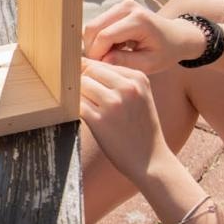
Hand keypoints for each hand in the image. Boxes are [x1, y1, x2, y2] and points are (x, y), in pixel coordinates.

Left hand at [79, 57, 172, 186]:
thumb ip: (118, 81)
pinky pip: (77, 105)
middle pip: (89, 71)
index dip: (87, 71)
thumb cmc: (140, 129)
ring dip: (75, 95)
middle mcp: (127, 87)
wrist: (150, 160)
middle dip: (79, 80)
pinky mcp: (100, 121)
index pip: (101, 63)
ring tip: (82, 106)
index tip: (83, 81)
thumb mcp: (139, 97)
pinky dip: (73, 108)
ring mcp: (114, 104)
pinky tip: (79, 115)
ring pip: (80, 86)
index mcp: (137, 78)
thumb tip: (84, 66)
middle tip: (79, 95)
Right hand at [83, 0, 200, 73]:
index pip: (105, 36)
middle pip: (93, 28)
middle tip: (102, 65)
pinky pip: (97, 25)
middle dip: (92, 49)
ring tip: (111, 57)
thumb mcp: (150, 63)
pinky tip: (114, 49)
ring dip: (95, 44)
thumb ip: (125, 62)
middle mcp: (127, 7)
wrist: (177, 36)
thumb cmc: (166, 52)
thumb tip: (102, 61)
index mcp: (138, 20)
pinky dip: (99, 39)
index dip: (97, 54)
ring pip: (92, 26)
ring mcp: (121, 5)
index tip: (101, 69)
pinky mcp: (117, 7)